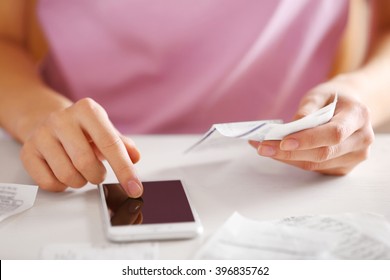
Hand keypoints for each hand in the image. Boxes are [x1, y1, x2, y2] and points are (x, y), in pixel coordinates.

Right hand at [20, 98, 142, 196]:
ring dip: (80, 181)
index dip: (125, 170)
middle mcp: (62, 119)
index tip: (135, 188)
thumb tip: (135, 157)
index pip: (110, 144)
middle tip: (98, 173)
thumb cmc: (82, 129)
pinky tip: (64, 174)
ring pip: (67, 175)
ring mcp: (41, 135)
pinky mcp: (27, 151)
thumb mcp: (106, 130)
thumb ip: (122, 144)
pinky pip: (48, 182)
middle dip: (97, 176)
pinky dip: (62, 186)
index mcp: (87, 110)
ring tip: (81, 172)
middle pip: (85, 162)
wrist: (46, 119)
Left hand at [250, 79, 374, 174]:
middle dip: (289, 153)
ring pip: (316, 164)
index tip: (283, 142)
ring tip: (263, 148)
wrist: (350, 106)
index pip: (334, 133)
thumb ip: (307, 109)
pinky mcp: (343, 167)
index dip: (308, 140)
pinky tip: (276, 153)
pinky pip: (315, 168)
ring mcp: (355, 156)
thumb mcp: (320, 94)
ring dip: (287, 158)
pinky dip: (293, 161)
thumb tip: (291, 128)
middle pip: (324, 153)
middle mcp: (362, 139)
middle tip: (263, 147)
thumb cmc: (333, 99)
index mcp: (358, 116)